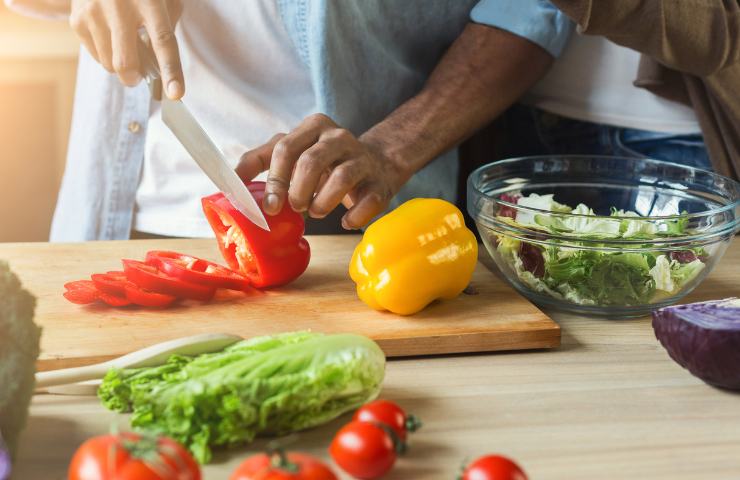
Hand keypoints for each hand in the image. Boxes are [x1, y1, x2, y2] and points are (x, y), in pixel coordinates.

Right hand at [69, 0, 183, 97]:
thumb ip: (167, 27)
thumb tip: (161, 66)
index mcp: (150, 2)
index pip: (163, 41)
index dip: (171, 70)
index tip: (175, 93)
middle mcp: (120, 7)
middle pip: (126, 62)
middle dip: (134, 78)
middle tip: (138, 77)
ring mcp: (95, 13)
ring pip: (109, 64)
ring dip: (120, 65)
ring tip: (124, 45)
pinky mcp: (77, 19)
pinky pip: (95, 56)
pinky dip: (106, 54)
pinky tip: (109, 35)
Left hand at [236, 114, 410, 229]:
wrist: (377, 163)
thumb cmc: (325, 162)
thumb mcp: (292, 151)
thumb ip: (260, 160)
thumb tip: (228, 181)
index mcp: (313, 126)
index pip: (285, 148)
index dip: (274, 180)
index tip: (268, 206)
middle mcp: (339, 137)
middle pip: (311, 162)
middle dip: (297, 192)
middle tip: (294, 208)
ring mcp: (362, 158)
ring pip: (340, 178)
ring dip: (322, 203)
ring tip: (316, 211)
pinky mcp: (380, 182)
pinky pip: (367, 201)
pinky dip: (352, 216)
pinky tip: (344, 220)